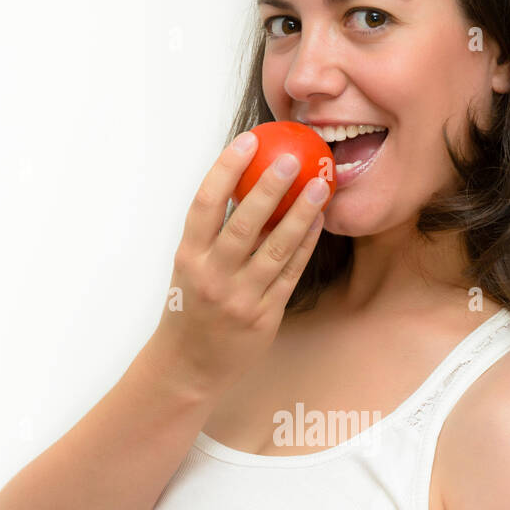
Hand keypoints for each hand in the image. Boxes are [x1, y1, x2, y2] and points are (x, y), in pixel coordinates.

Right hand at [147, 133, 329, 400]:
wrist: (188, 367)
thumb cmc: (191, 310)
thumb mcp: (190, 269)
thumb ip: (214, 234)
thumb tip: (250, 185)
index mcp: (188, 257)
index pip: (205, 204)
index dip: (226, 169)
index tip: (247, 142)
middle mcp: (212, 276)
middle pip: (244, 223)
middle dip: (270, 187)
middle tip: (293, 157)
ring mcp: (240, 298)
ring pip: (275, 249)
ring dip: (300, 214)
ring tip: (320, 185)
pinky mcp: (264, 316)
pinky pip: (290, 274)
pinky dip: (306, 246)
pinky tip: (319, 222)